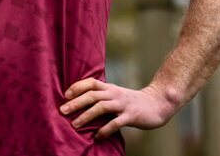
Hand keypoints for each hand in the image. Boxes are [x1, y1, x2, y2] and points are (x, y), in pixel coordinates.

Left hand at [59, 78, 177, 139]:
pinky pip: (115, 123)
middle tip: (62, 111)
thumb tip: (80, 102)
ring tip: (74, 125)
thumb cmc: (132, 102)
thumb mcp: (116, 95)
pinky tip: (97, 137)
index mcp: (110, 88)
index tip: (65, 95)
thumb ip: (102, 97)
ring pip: (101, 107)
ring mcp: (123, 104)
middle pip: (92, 95)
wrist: (157, 104)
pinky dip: (104, 130)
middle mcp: (115, 94)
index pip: (91, 82)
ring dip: (86, 116)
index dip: (77, 86)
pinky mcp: (131, 116)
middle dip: (76, 103)